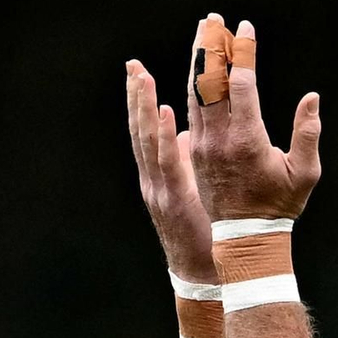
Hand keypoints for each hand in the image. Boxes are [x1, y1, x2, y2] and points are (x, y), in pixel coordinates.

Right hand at [125, 56, 216, 280]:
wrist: (205, 273)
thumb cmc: (204, 231)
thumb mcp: (191, 188)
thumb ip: (184, 161)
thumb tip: (183, 134)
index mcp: (159, 171)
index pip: (147, 127)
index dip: (142, 98)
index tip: (138, 69)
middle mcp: (154, 176)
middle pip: (140, 128)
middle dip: (136, 93)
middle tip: (132, 63)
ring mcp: (159, 187)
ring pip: (146, 140)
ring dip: (143, 106)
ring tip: (142, 75)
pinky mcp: (172, 197)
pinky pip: (166, 161)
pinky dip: (160, 135)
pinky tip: (163, 109)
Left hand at [187, 14, 321, 221]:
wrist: (245, 236)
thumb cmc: (280, 204)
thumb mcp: (304, 172)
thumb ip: (308, 133)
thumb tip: (312, 97)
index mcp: (247, 139)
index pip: (241, 84)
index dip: (243, 53)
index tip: (246, 29)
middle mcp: (219, 138)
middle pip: (209, 82)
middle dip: (212, 46)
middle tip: (213, 19)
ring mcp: (202, 144)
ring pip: (194, 92)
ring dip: (198, 60)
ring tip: (202, 33)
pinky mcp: (194, 150)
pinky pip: (190, 109)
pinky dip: (193, 83)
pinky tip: (196, 67)